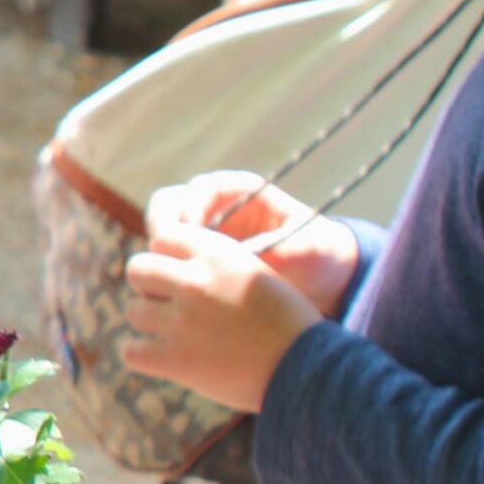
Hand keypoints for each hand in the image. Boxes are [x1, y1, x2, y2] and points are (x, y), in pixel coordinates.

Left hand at [122, 226, 324, 413]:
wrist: (310, 369)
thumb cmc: (290, 323)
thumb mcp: (258, 275)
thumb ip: (217, 266)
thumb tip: (174, 265)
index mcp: (218, 254)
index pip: (162, 238)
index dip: (167, 257)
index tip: (179, 275)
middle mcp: (195, 282)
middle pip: (138, 269)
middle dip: (149, 285)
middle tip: (168, 304)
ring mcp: (182, 321)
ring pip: (134, 310)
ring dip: (149, 322)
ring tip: (174, 334)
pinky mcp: (175, 359)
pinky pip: (130, 351)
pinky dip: (141, 355)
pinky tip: (160, 358)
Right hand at [145, 173, 359, 317]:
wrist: (323, 275)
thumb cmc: (316, 255)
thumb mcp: (303, 251)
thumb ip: (269, 249)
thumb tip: (238, 258)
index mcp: (243, 191)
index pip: (199, 190)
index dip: (189, 212)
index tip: (192, 240)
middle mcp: (216, 205)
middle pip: (168, 205)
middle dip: (163, 231)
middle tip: (169, 260)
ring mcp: (202, 228)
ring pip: (160, 231)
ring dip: (160, 254)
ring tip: (173, 281)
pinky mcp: (195, 253)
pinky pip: (167, 257)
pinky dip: (167, 271)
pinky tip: (179, 293)